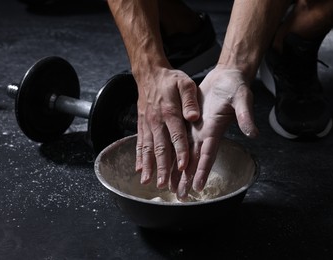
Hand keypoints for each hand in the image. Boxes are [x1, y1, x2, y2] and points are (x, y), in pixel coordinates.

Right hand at [134, 67, 199, 188]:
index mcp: (169, 112)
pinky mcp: (141, 125)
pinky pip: (140, 143)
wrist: (149, 73)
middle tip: (162, 184)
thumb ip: (190, 100)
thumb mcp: (185, 83)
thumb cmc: (170, 79)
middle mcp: (156, 121)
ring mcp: (147, 124)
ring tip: (147, 182)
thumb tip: (194, 116)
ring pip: (147, 148)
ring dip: (148, 166)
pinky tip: (139, 169)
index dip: (180, 152)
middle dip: (161, 167)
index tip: (183, 167)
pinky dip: (139, 157)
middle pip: (160, 147)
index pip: (177, 135)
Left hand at [173, 67, 258, 199]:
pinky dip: (173, 151)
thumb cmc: (236, 87)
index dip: (202, 170)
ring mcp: (196, 129)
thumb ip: (246, 116)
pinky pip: (178, 139)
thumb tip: (253, 133)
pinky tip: (165, 161)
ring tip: (171, 186)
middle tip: (180, 196)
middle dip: (187, 178)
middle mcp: (204, 134)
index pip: (208, 155)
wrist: (227, 77)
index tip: (197, 186)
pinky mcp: (189, 121)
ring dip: (178, 170)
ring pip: (184, 153)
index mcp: (215, 130)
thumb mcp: (243, 99)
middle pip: (193, 160)